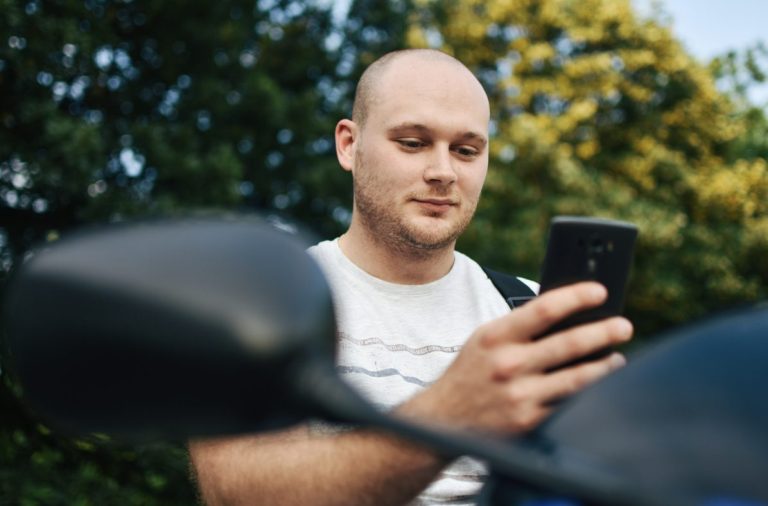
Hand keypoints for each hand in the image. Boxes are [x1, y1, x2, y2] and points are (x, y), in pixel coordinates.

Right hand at [402, 282, 632, 434]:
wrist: (444, 420)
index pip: (543, 309)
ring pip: (577, 377)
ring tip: (617, 357)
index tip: (600, 291)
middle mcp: (507, 364)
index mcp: (495, 336)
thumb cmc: (471, 373)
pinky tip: (599, 386)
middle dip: (603, 332)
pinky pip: (569, 404)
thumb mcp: (485, 341)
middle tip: (624, 326)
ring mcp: (519, 395)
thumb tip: (569, 315)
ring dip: (605, 365)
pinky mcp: (529, 421)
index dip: (576, 297)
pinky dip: (590, 393)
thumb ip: (519, 328)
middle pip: (569, 343)